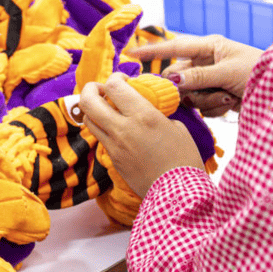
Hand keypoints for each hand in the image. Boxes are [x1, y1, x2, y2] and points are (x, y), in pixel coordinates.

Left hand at [80, 73, 203, 198]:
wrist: (177, 193)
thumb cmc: (184, 159)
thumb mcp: (176, 127)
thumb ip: (156, 114)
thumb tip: (147, 108)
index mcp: (142, 115)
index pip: (114, 86)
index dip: (115, 77)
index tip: (123, 79)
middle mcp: (123, 128)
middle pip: (88, 101)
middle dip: (90, 89)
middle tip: (100, 88)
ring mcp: (114, 145)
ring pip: (88, 120)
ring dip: (93, 109)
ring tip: (105, 107)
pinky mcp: (113, 160)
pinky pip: (100, 137)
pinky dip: (103, 127)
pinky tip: (116, 128)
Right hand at [127, 34, 262, 116]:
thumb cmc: (258, 73)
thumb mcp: (227, 72)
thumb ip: (198, 76)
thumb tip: (172, 80)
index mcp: (210, 46)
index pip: (174, 46)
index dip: (152, 52)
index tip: (130, 54)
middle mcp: (207, 62)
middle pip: (180, 77)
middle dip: (191, 88)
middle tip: (209, 91)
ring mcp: (211, 81)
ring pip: (190, 94)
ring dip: (208, 100)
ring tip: (229, 97)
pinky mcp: (217, 97)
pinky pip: (202, 106)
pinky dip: (215, 108)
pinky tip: (232, 103)